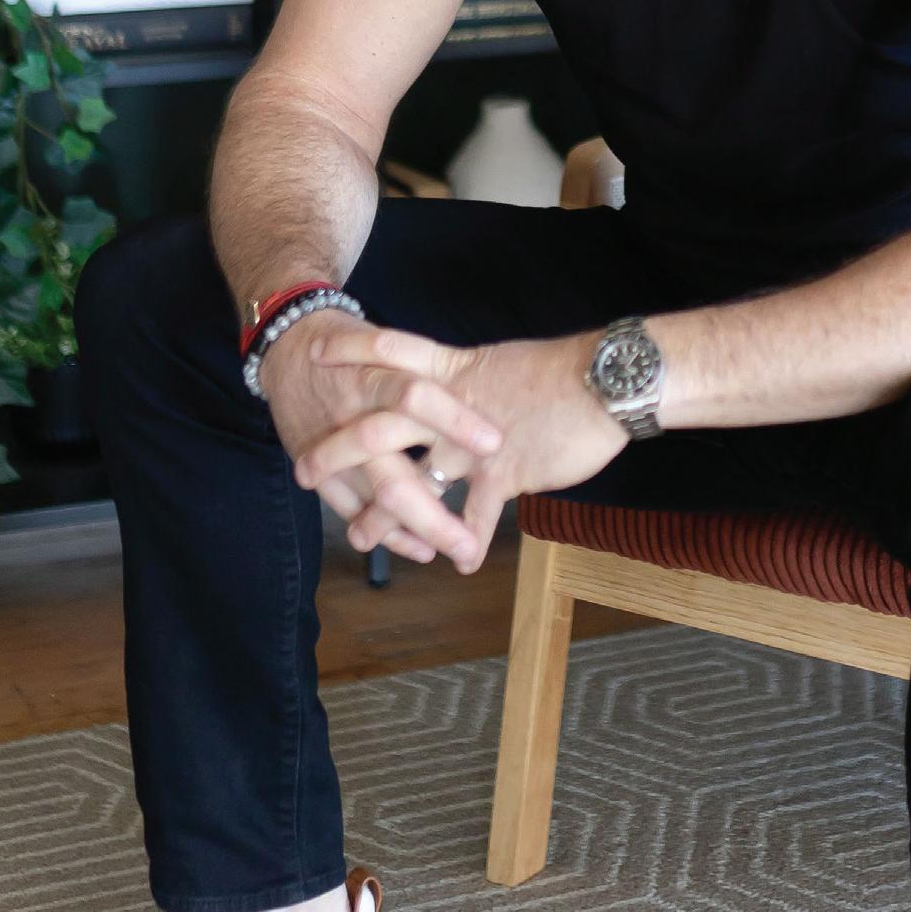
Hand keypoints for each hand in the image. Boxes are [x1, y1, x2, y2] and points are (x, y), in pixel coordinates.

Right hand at [256, 311, 506, 565]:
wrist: (286, 349)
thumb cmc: (354, 349)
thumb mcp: (389, 346)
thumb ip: (429, 373)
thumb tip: (492, 395)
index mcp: (375, 376)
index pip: (415, 397)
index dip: (454, 420)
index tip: (496, 444)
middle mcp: (351, 418)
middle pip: (392, 475)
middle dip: (431, 515)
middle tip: (468, 544)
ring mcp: (331, 449)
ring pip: (371, 501)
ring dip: (413, 531)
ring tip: (456, 551)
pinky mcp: (316, 467)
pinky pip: (350, 509)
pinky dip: (385, 531)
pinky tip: (420, 547)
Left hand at [292, 325, 628, 574]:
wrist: (606, 383)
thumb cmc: (558, 373)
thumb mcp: (500, 368)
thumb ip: (465, 386)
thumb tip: (442, 394)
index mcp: (452, 371)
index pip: (391, 350)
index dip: (351, 351)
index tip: (314, 355)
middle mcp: (453, 406)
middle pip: (381, 428)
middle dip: (338, 453)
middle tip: (304, 471)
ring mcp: (475, 443)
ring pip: (417, 482)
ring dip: (387, 516)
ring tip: (362, 538)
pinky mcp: (505, 472)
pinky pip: (479, 514)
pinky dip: (468, 539)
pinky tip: (459, 562)